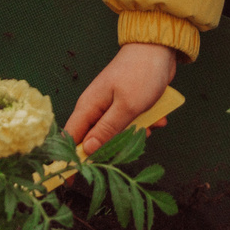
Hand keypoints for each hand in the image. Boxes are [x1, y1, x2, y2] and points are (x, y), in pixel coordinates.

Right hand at [65, 42, 179, 154]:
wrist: (159, 47)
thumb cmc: (141, 74)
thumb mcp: (126, 106)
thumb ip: (107, 130)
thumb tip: (88, 151)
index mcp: (89, 107)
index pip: (71, 138)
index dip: (71, 159)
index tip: (73, 181)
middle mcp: (96, 107)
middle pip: (95, 140)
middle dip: (115, 146)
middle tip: (132, 142)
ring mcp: (111, 105)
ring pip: (117, 134)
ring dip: (135, 133)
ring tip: (151, 123)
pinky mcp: (125, 104)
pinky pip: (131, 123)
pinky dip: (145, 123)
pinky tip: (158, 116)